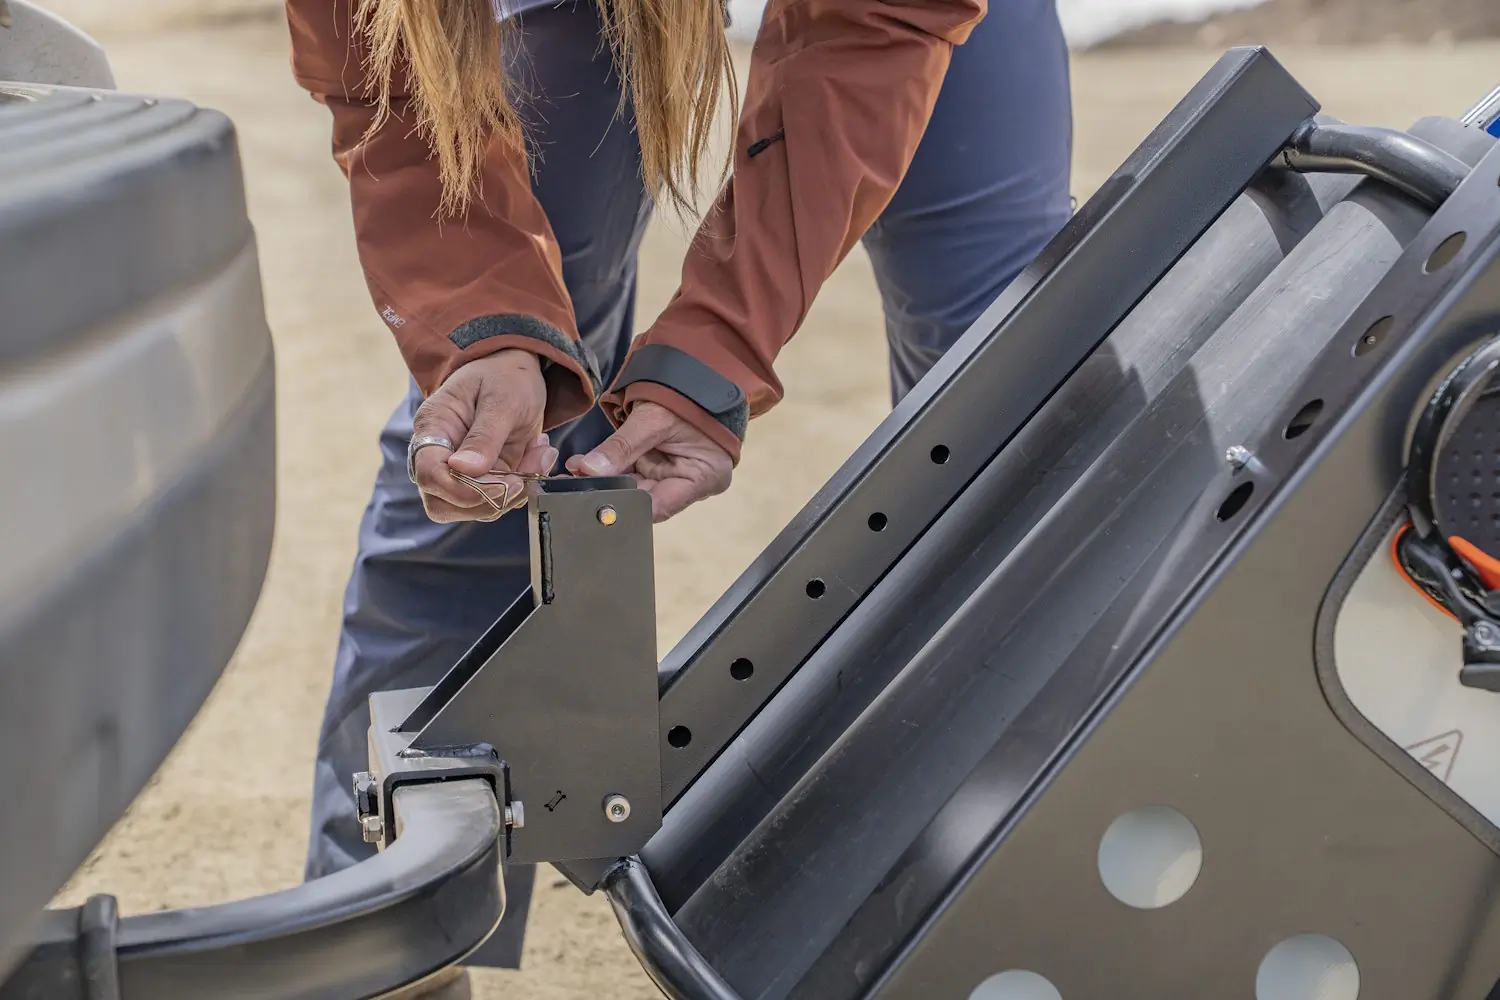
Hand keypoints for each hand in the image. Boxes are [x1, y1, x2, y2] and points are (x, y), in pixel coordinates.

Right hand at [410, 349, 558, 522]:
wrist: (517, 371)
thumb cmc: (505, 375)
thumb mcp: (502, 399)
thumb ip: (485, 436)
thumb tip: (463, 470)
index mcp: (433, 428)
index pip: (430, 475)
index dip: (463, 489)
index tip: (505, 483)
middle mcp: (439, 455)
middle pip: (443, 503)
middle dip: (489, 500)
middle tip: (523, 477)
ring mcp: (459, 471)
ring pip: (472, 508)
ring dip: (512, 494)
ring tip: (537, 455)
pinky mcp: (483, 478)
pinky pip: (497, 500)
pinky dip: (523, 487)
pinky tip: (537, 456)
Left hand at [567, 402, 732, 521]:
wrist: (699, 372)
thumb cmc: (686, 395)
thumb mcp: (652, 419)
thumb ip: (621, 447)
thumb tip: (587, 470)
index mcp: (703, 478)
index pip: (659, 506)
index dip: (625, 506)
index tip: (594, 499)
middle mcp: (691, 483)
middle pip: (645, 498)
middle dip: (610, 489)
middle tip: (576, 480)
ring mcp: (675, 473)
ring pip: (635, 486)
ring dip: (606, 479)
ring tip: (576, 469)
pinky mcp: (662, 464)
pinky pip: (634, 472)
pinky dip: (612, 468)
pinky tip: (585, 464)